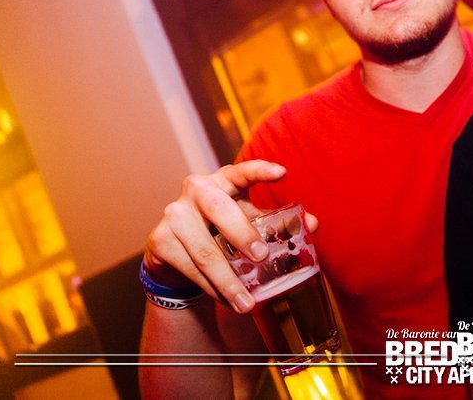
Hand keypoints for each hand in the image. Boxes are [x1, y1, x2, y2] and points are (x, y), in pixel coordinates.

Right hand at [143, 160, 317, 313]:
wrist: (175, 250)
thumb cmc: (220, 228)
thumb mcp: (247, 219)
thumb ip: (276, 222)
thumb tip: (312, 225)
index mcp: (223, 180)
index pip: (242, 170)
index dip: (260, 170)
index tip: (282, 173)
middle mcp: (196, 190)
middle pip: (220, 209)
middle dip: (242, 234)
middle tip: (261, 257)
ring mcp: (175, 214)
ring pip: (205, 250)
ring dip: (228, 280)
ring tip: (247, 302)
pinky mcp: (160, 239)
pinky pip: (191, 268)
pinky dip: (211, 287)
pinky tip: (225, 299)